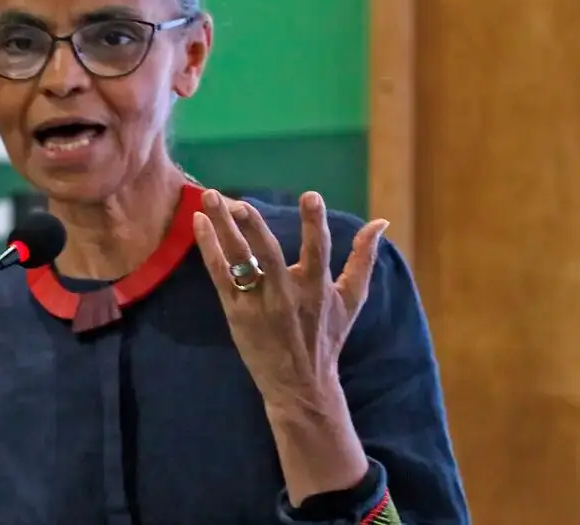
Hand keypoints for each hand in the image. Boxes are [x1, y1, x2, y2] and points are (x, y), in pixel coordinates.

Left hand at [192, 189, 388, 408]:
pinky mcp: (235, 311)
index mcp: (317, 288)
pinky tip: (199, 223)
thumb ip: (363, 260)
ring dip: (223, 228)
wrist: (299, 385)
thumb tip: (380, 223)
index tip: (310, 195)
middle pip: (270, 253)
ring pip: (239, 260)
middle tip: (242, 202)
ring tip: (210, 198)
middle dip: (256, 226)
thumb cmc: (326, 338)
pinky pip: (219, 275)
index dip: (314, 223)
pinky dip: (208, 248)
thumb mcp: (352, 300)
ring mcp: (258, 303)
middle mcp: (287, 295)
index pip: (318, 250)